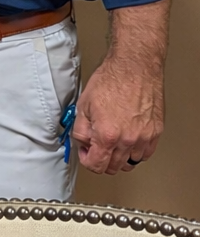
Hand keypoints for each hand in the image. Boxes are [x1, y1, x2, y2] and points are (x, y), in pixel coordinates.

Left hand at [72, 52, 163, 173]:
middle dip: (101, 159)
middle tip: (96, 145)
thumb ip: (81, 129)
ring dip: (119, 156)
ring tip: (112, 140)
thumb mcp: (84, 104)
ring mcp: (144, 138)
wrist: (134, 68)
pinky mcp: (156, 133)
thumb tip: (82, 142)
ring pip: (130, 163)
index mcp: (107, 134)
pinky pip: (145, 153)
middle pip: (113, 167)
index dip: (86, 160)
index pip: (96, 165)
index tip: (85, 152)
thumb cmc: (111, 80)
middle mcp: (127, 140)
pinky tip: (127, 139)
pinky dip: (135, 151)